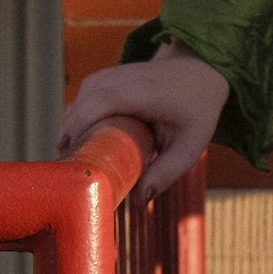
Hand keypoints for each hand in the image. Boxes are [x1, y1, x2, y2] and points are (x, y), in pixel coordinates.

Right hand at [58, 36, 230, 200]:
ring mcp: (118, 73)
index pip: (104, 100)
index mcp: (148, 93)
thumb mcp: (190, 146)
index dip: (80, 123)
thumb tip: (138, 200)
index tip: (71, 152)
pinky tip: (80, 136)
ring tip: (74, 152)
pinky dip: (79, 113)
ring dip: (73, 122)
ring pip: (82, 95)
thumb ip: (166, 172)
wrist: (202, 73)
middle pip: (86, 98)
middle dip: (71, 130)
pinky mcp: (111, 75)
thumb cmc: (197, 111)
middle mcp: (129, 77)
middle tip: (69, 164)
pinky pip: (85, 93)